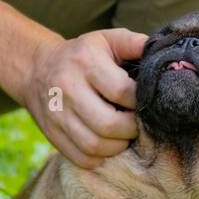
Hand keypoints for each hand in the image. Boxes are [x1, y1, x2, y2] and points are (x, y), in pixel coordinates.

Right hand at [21, 27, 147, 168]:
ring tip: (123, 134)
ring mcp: (57, 114)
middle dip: (131, 129)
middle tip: (136, 123)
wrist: (37, 69)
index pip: (121, 91)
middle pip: (108, 124)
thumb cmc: (82, 54)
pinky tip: (106, 143)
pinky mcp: (52, 134)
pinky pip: (81, 158)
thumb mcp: (106, 39)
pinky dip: (99, 157)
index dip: (139, 101)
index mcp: (85, 62)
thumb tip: (161, 52)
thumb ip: (134, 43)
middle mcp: (67, 88)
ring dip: (117, 146)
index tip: (142, 101)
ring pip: (95, 146)